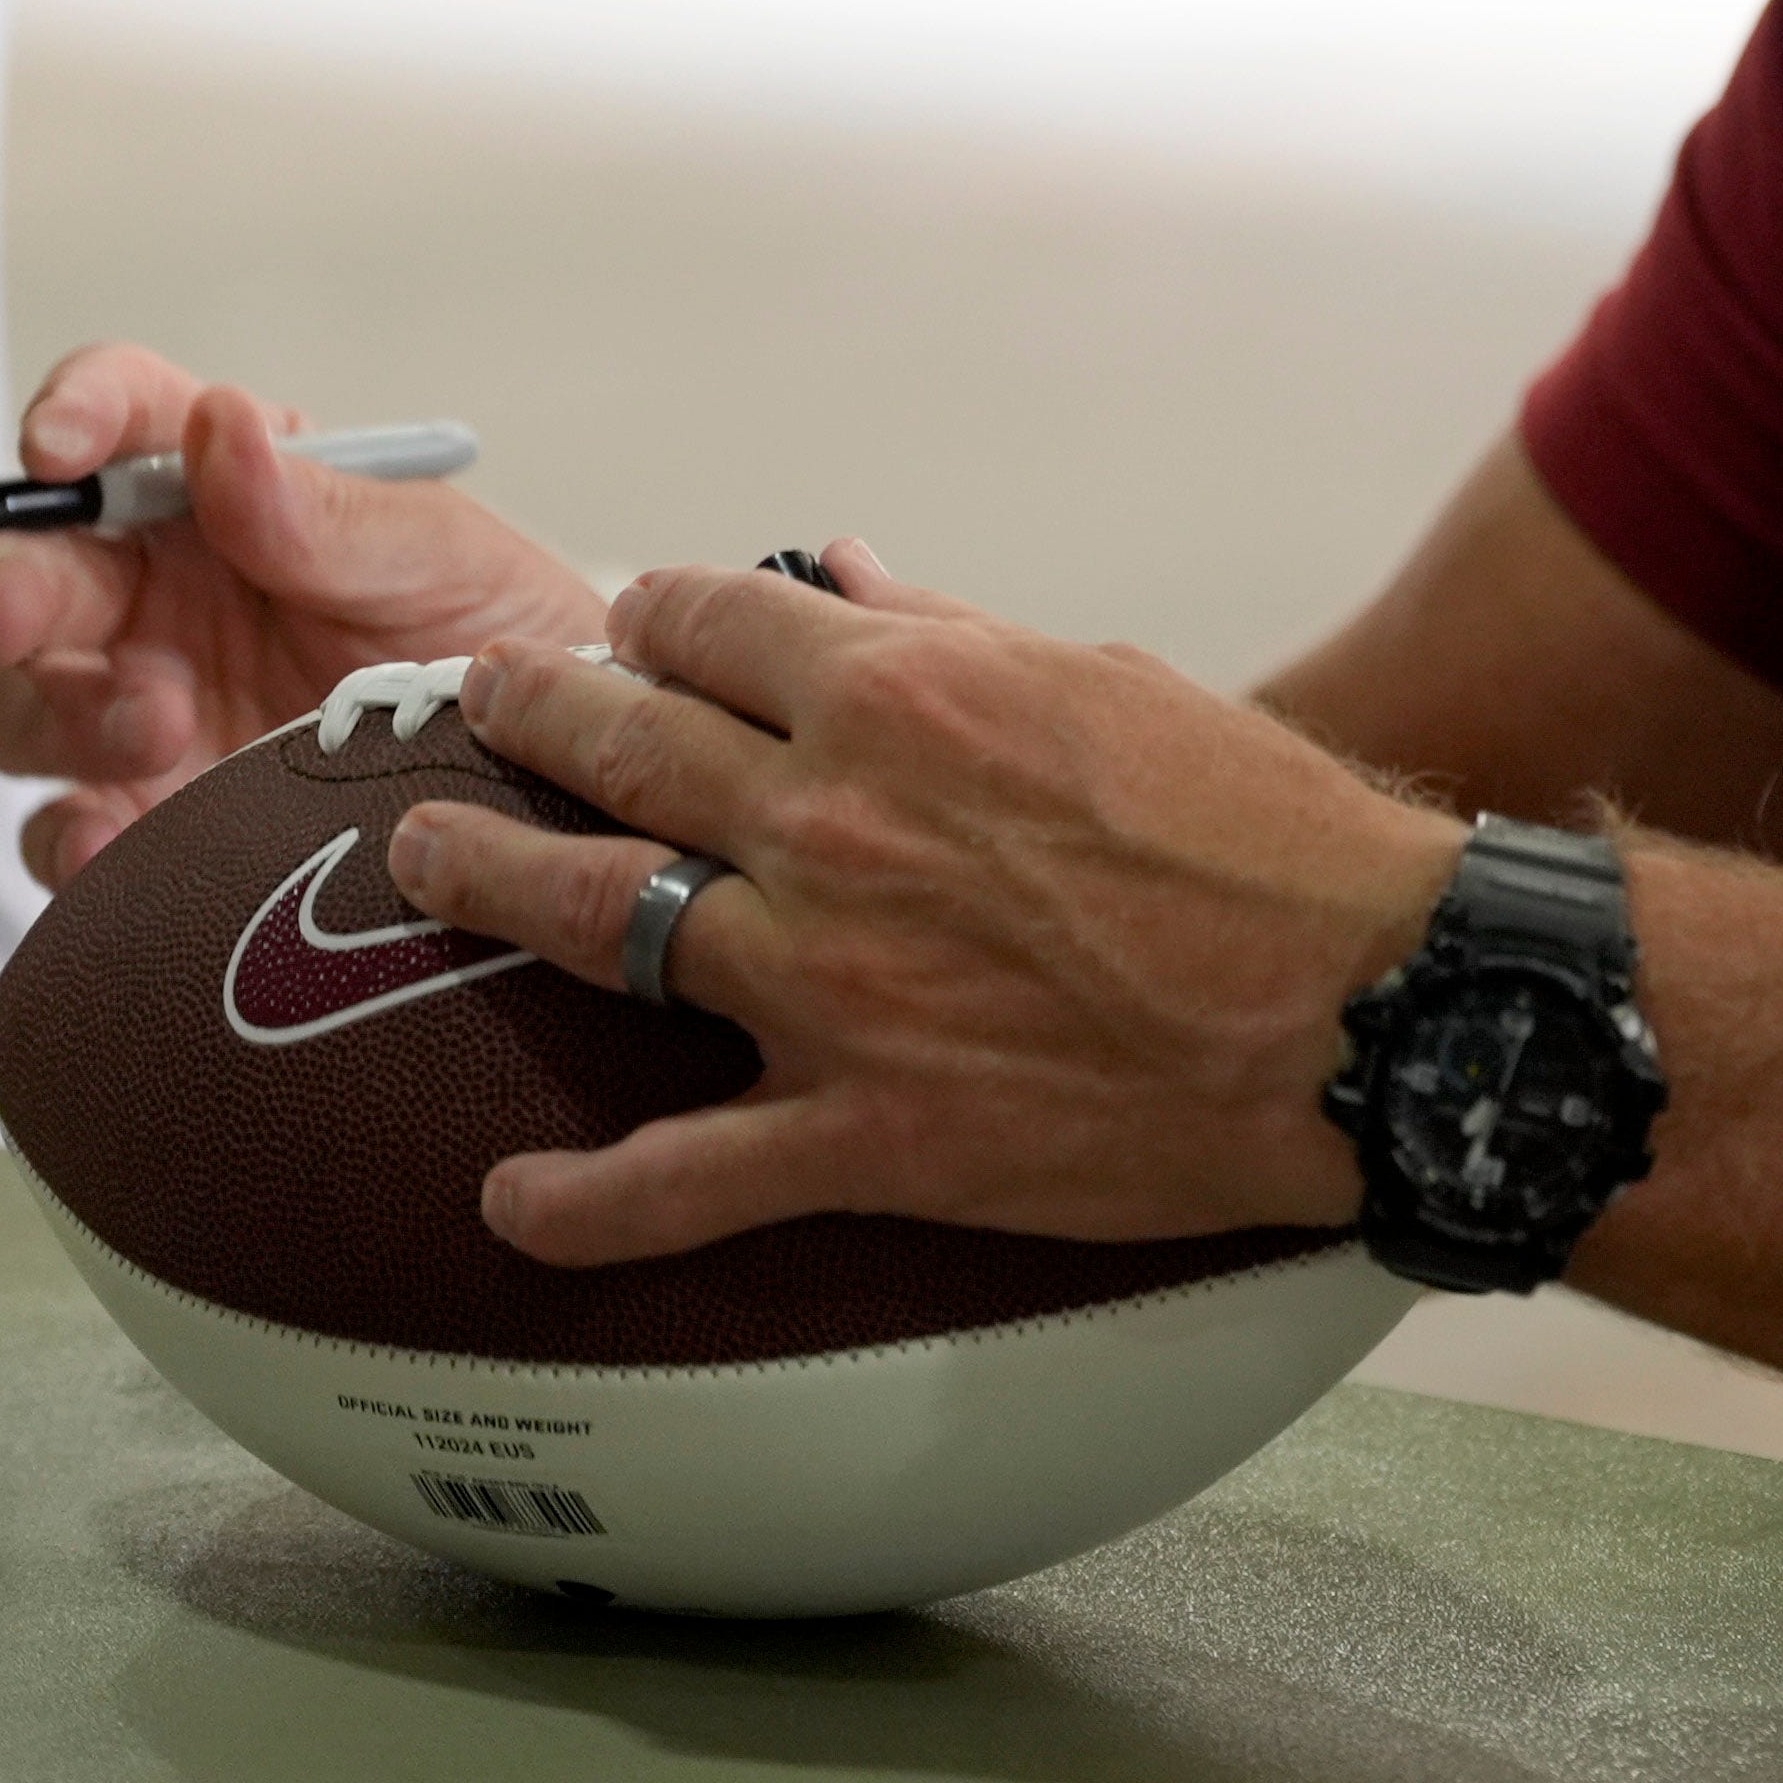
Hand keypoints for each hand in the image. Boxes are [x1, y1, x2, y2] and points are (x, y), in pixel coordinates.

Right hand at [0, 344, 602, 884]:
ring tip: (155, 721)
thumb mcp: (441, 561)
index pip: (120, 418)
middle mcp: (157, 594)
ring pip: (18, 701)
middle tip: (14, 613)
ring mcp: (139, 710)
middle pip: (26, 569)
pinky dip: (66, 834)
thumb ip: (325, 509)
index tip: (59, 444)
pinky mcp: (147, 820)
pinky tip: (108, 836)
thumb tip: (218, 426)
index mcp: (223, 494)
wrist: (555, 785)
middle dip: (2, 584)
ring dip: (54, 707)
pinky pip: (63, 831)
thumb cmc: (497, 639)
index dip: (74, 413)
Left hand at [387, 543, 1466, 1263]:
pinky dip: (583, 1202)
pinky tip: (507, 1206)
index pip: (706, 624)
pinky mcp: (864, 1131)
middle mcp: (833, 822)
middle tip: (474, 704)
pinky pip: (682, 1177)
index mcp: (899, 697)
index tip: (628, 627)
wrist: (1364, 1010)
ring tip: (418, 860)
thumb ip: (946, 630)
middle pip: (620, 745)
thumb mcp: (1105, 681)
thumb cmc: (1263, 835)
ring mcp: (831, 982)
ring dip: (485, 880)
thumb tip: (837, 576)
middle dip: (530, 711)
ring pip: (598, 917)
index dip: (650, 617)